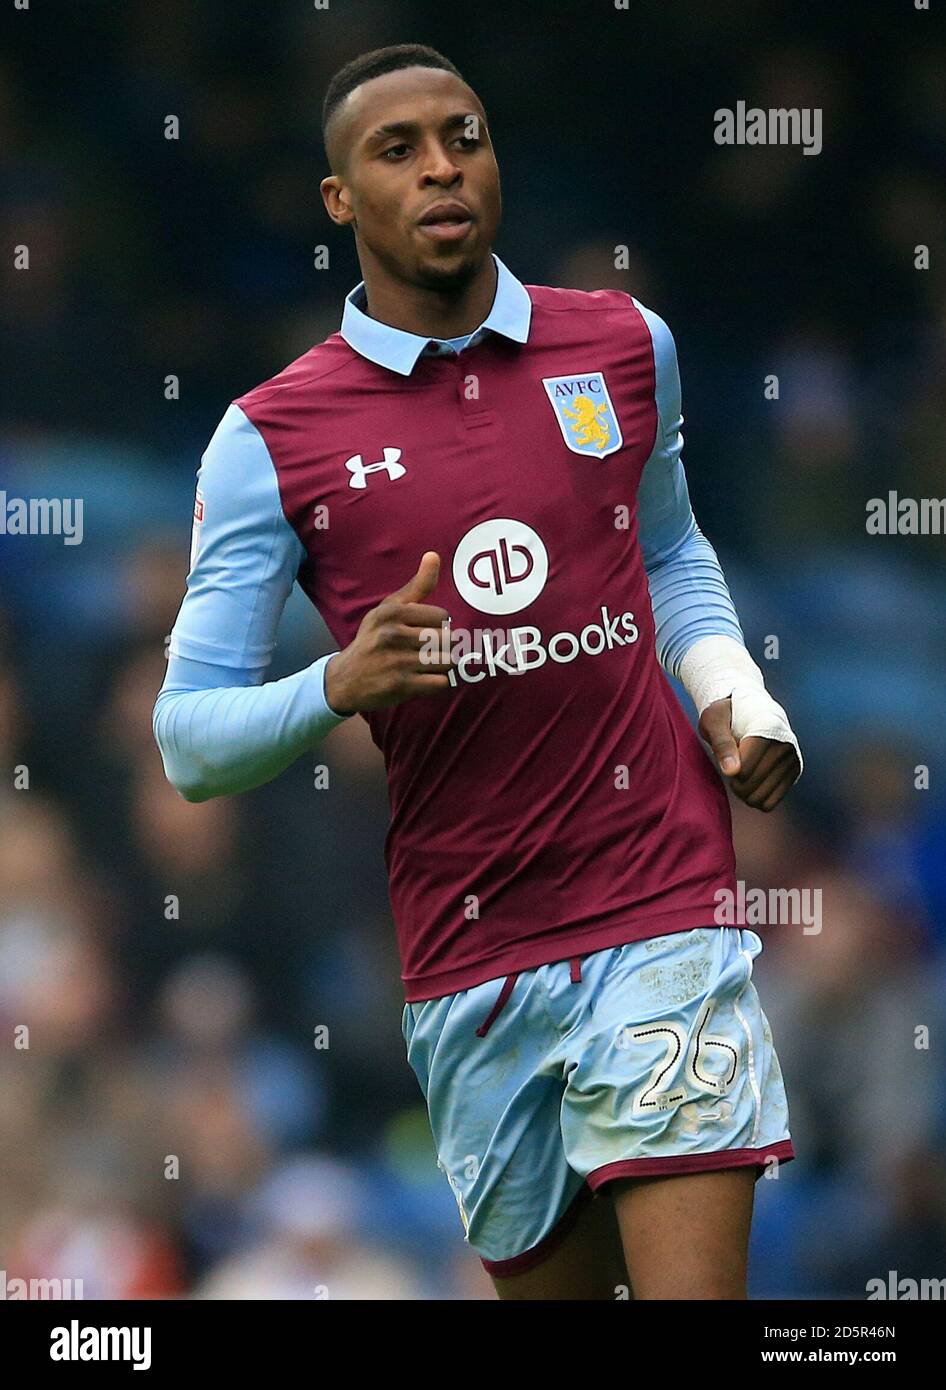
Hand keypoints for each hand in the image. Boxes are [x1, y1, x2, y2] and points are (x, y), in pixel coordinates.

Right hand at [324, 551, 452, 715]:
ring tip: (424, 665)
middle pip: (449, 639)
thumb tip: (434, 556)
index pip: (443, 616)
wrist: (344, 679)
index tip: (422, 632)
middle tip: (424, 651)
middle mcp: (393, 634)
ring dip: (441, 666)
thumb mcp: (388, 609)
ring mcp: (397, 662)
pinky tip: (421, 680)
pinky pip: (441, 683)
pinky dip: (436, 683)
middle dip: (442, 647)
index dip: (438, 626)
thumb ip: (416, 586)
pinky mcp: (400, 686)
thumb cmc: (373, 639)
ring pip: (448, 661)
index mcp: (392, 612)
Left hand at [699, 697, 800, 811]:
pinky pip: (770, 803)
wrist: (752, 710)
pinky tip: (751, 783)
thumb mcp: (714, 721)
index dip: (728, 768)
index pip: (743, 770)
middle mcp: (785, 744)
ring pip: (760, 799)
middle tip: (731, 767)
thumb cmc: (727, 716)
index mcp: (768, 728)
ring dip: (744, 793)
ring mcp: (792, 759)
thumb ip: (721, 744)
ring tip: (740, 775)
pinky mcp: (794, 772)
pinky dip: (756, 798)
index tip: (728, 756)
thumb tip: (731, 772)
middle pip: (750, 786)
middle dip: (734, 782)